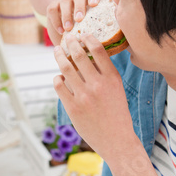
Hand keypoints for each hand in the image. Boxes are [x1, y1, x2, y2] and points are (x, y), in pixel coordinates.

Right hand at [46, 0, 101, 45]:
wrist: (64, 37)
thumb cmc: (83, 35)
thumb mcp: (92, 32)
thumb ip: (99, 30)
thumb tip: (113, 41)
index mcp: (90, 1)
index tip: (94, 4)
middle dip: (79, 6)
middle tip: (79, 19)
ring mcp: (65, 2)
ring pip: (65, 1)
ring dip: (67, 15)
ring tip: (69, 29)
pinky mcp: (53, 7)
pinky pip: (52, 9)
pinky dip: (56, 20)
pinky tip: (61, 31)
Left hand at [53, 33, 134, 163]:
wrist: (117, 141)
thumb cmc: (118, 114)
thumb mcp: (118, 90)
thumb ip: (105, 75)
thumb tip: (88, 58)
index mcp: (112, 78)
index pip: (98, 49)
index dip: (88, 38)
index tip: (82, 34)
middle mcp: (98, 85)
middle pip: (79, 55)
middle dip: (70, 43)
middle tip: (66, 38)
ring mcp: (84, 96)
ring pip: (65, 68)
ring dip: (59, 56)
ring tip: (57, 51)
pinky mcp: (72, 107)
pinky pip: (59, 85)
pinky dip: (57, 78)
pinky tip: (59, 77)